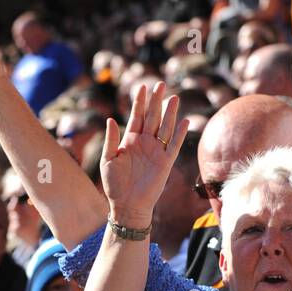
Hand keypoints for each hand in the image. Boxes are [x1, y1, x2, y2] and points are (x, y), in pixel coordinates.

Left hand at [99, 81, 188, 227]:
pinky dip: (179, 134)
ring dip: (169, 113)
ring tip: (174, 97)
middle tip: (161, 84)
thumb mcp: (108, 161)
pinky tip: (184, 121)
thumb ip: (111, 140)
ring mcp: (156, 152)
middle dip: (156, 102)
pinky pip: (173, 145)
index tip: (143, 87)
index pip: (137, 117)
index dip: (140, 102)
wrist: (127, 206)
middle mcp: (144, 143)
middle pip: (152, 118)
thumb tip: (111, 120)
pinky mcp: (165, 163)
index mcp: (129, 141)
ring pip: (165, 128)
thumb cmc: (114, 185)